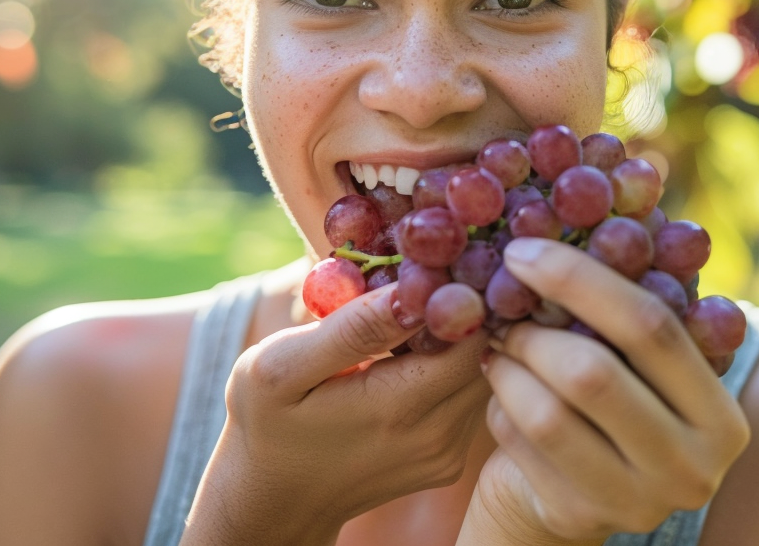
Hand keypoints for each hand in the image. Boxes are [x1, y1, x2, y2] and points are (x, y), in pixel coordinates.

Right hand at [181, 283, 489, 545]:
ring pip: (486, 371)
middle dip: (471, 307)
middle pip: (490, 350)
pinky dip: (457, 364)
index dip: (465, 290)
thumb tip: (412, 290)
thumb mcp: (281, 367)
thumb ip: (351, 329)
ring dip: (466, 336)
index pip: (474, 333)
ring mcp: (448, 452)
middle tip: (437, 271)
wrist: (274, 499)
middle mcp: (437, 435)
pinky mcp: (449, 459)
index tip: (438, 259)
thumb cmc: (268, 423)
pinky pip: (472, 396)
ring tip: (426, 307)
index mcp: (398, 407)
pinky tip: (421, 348)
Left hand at [465, 238, 750, 544]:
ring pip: (548, 413)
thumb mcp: (638, 365)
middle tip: (502, 307)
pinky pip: (520, 444)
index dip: (583, 280)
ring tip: (498, 347)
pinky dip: (500, 407)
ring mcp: (637, 503)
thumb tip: (640, 172)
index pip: (653, 328)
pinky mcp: (579, 520)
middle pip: (594, 373)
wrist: (570, 497)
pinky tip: (502, 394)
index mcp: (721, 415)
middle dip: (534, 330)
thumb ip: (635, 301)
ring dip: (509, 366)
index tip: (526, 251)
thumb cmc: (608, 405)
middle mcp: (694, 467)